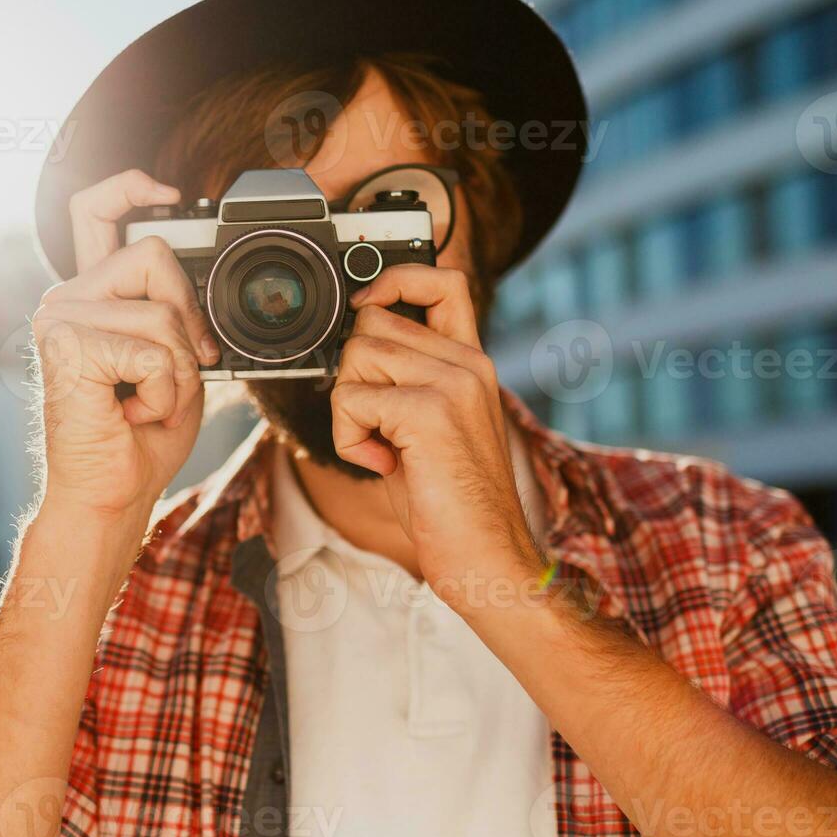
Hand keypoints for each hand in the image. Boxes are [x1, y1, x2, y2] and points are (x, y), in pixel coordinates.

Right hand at [31, 169, 221, 524]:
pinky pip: (154, 349)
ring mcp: (59, 319)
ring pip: (161, 308)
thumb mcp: (175, 361)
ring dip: (178, 369)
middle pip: (154, 254)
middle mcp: (65, 298)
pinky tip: (133, 412)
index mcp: (89, 295)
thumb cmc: (140, 436)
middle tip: (179, 370)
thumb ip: (177, 314)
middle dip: (188, 317)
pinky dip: (164, 390)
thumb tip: (207, 281)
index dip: (131, 186)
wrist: (112, 495)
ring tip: (148, 400)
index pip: (94, 211)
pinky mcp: (66, 347)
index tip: (168, 190)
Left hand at [331, 265, 539, 597]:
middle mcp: (468, 365)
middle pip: (374, 321)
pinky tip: (381, 464)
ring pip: (357, 355)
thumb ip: (405, 383)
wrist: (488, 557)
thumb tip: (353, 354)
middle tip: (375, 422)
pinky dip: (348, 437)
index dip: (396, 279)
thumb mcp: (429, 429)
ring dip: (348, 409)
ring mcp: (453, 384)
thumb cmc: (453, 505)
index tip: (368, 307)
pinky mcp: (430, 412)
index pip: (443, 282)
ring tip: (380, 448)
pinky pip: (351, 398)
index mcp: (472, 364)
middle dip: (354, 371)